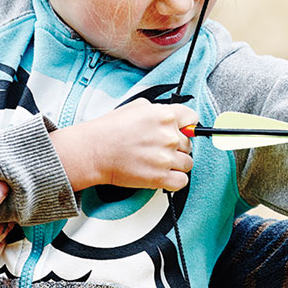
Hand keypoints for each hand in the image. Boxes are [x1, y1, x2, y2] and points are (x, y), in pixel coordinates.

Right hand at [53, 100, 197, 191]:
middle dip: (177, 147)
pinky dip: (174, 180)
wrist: (94, 151)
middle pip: (189, 144)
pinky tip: (162, 175)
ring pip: (187, 163)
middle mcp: (169, 136)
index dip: (187, 126)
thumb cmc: (110, 129)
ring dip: (175, 164)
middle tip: (158, 148)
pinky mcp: (160, 177)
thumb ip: (159, 110)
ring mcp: (166, 158)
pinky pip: (182, 181)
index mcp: (165, 116)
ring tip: (157, 162)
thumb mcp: (136, 106)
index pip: (192, 118)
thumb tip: (172, 117)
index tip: (182, 131)